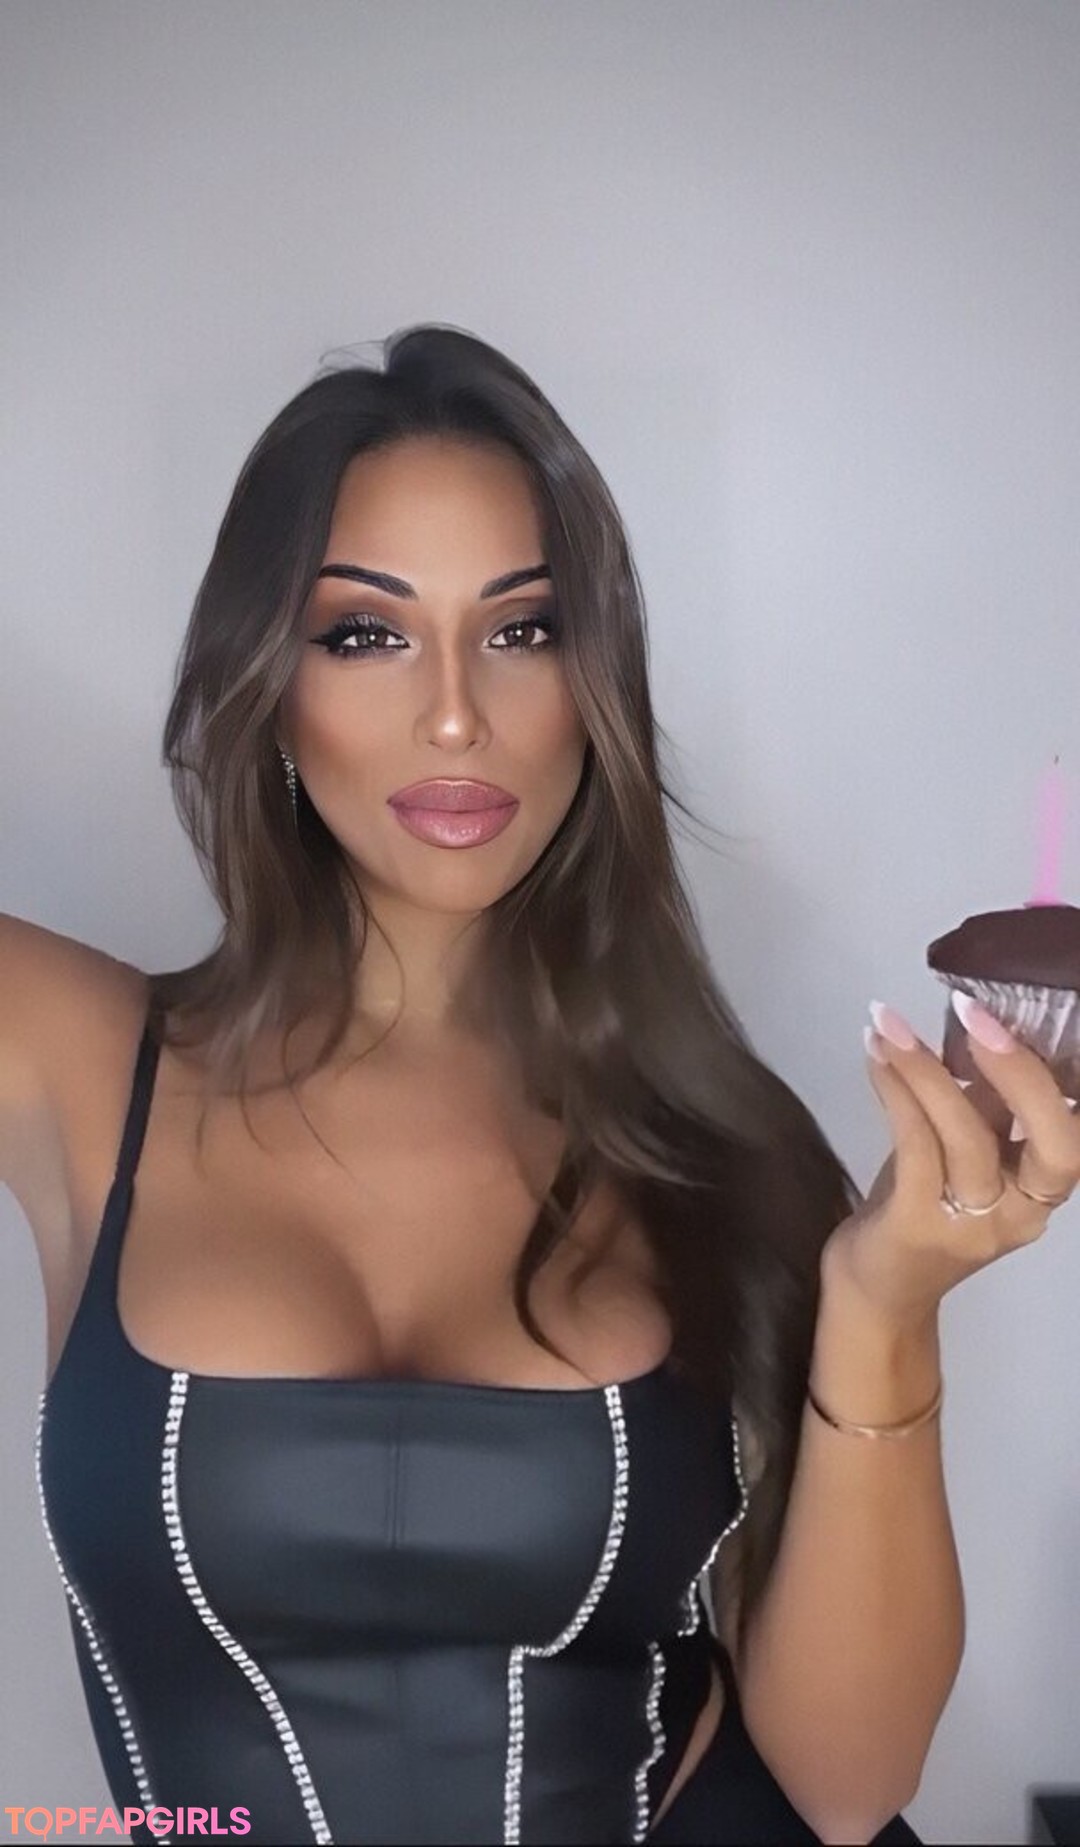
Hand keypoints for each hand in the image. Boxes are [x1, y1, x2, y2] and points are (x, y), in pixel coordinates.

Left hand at [821, 994, 1079, 1325]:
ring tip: (890, 1024)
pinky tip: (876, 1056)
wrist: (877, 1289)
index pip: (1077, 1134)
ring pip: (968, 1138)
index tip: (1025, 1013)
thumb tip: (987, 1022)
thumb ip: (988, 1104)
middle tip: (973, 1011)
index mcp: (1043, 1187)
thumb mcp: (967, 1152)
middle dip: (1019, 1072)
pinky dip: (897, 1093)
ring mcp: (974, 1225)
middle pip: (1055, 1146)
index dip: (1061, 1073)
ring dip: (927, 1070)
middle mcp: (1024, 1212)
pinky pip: (916, 1147)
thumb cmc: (924, 1204)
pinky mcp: (919, 1228)